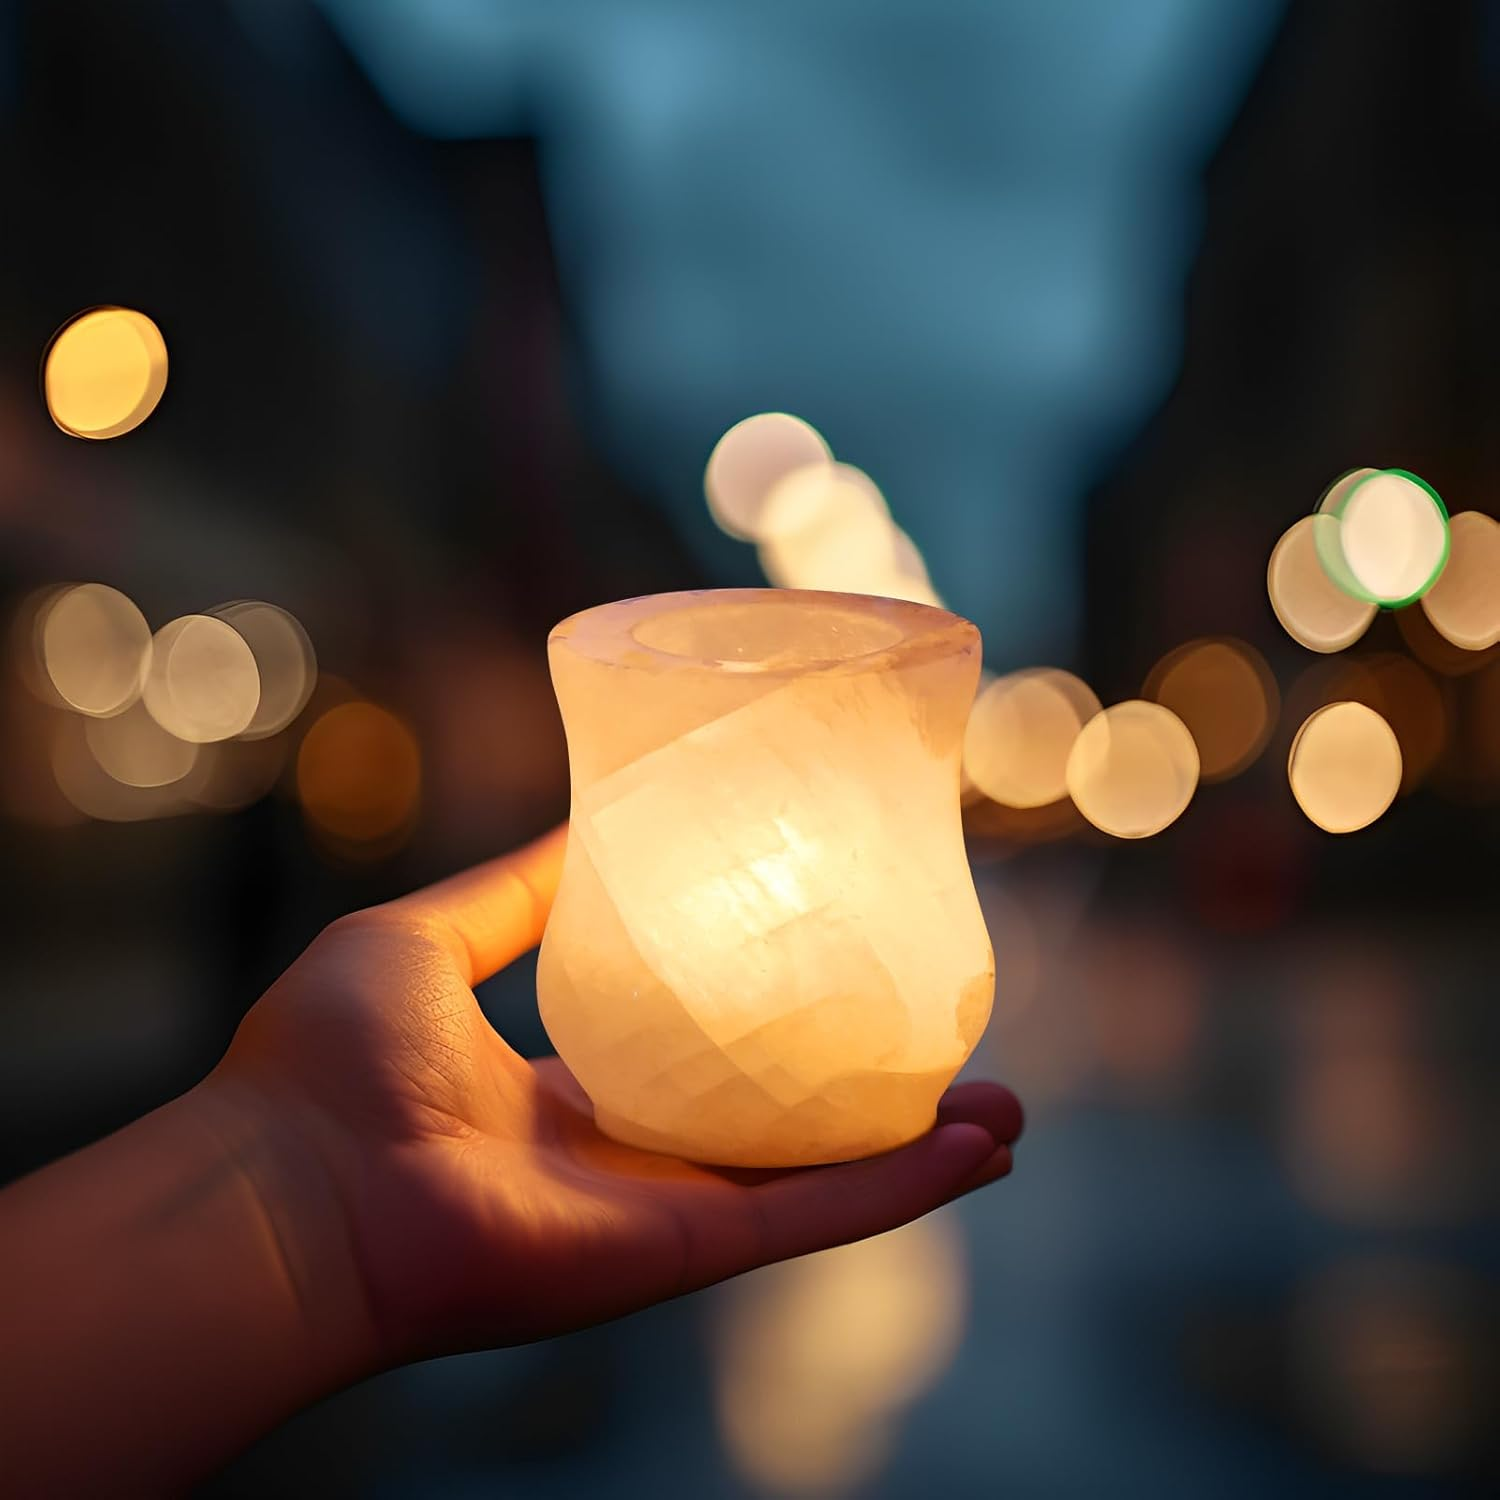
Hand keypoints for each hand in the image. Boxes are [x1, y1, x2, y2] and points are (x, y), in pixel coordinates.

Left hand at [210, 825, 1022, 1365]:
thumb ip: (520, 890)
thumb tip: (589, 822)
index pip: (697, 1061)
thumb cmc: (327, 1063)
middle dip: (867, 1097)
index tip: (840, 971)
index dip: (772, 1022)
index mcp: (567, 1093)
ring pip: (816, 1182)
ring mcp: (660, 1210)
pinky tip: (977, 1151)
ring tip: (1005, 1110)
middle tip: (951, 1046)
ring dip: (914, 1151)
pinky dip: (898, 1188)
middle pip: (777, 1129)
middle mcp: (626, 1159)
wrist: (287, 1185)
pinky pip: (808, 1216)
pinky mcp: (678, 1249)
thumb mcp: (434, 935)